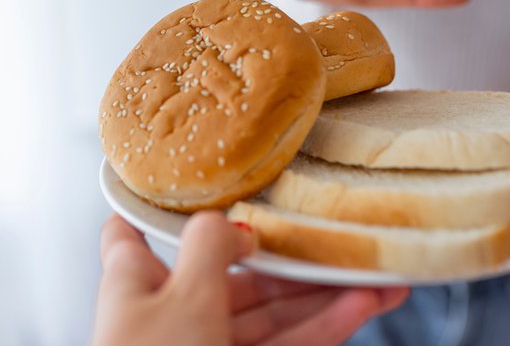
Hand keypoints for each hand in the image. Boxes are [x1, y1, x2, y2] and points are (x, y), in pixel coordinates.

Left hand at [92, 213, 408, 345]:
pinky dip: (322, 327)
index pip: (132, 232)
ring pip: (271, 311)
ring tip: (376, 279)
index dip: (153, 204)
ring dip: (324, 295)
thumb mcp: (183, 294)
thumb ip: (211, 244)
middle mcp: (172, 309)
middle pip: (236, 271)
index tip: (181, 180)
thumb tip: (236, 223)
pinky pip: (285, 345)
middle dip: (294, 258)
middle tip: (343, 242)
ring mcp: (208, 343)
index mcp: (138, 281)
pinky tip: (359, 308)